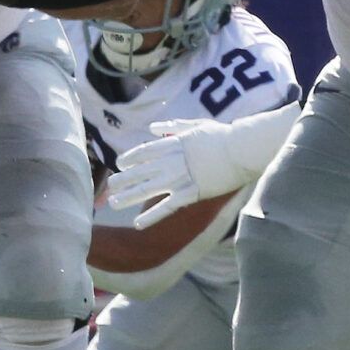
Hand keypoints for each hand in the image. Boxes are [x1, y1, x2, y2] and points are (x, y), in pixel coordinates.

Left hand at [109, 118, 244, 227]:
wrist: (240, 150)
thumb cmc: (221, 135)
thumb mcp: (195, 125)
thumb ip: (173, 126)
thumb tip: (153, 128)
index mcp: (172, 144)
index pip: (143, 152)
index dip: (129, 159)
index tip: (119, 165)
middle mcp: (170, 162)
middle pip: (140, 172)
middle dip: (123, 180)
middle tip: (109, 186)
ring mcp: (179, 179)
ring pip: (147, 190)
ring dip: (128, 197)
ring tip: (113, 203)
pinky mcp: (190, 194)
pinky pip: (166, 207)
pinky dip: (150, 217)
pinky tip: (137, 224)